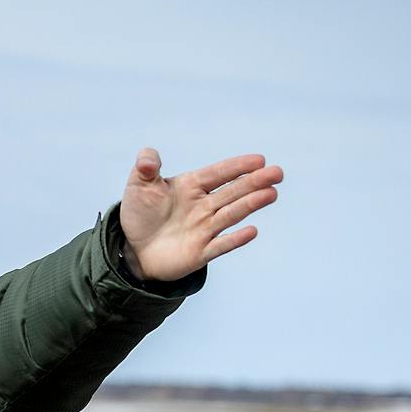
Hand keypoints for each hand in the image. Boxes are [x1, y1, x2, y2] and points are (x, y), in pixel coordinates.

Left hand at [119, 148, 283, 281]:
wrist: (133, 249)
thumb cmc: (140, 214)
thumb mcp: (138, 186)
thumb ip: (145, 167)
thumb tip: (148, 159)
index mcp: (191, 186)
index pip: (218, 173)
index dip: (237, 166)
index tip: (259, 160)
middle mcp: (203, 206)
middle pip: (232, 191)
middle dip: (254, 182)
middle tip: (277, 173)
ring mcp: (204, 229)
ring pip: (231, 214)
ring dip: (251, 204)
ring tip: (271, 194)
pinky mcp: (200, 252)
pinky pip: (220, 245)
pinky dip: (235, 239)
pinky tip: (252, 231)